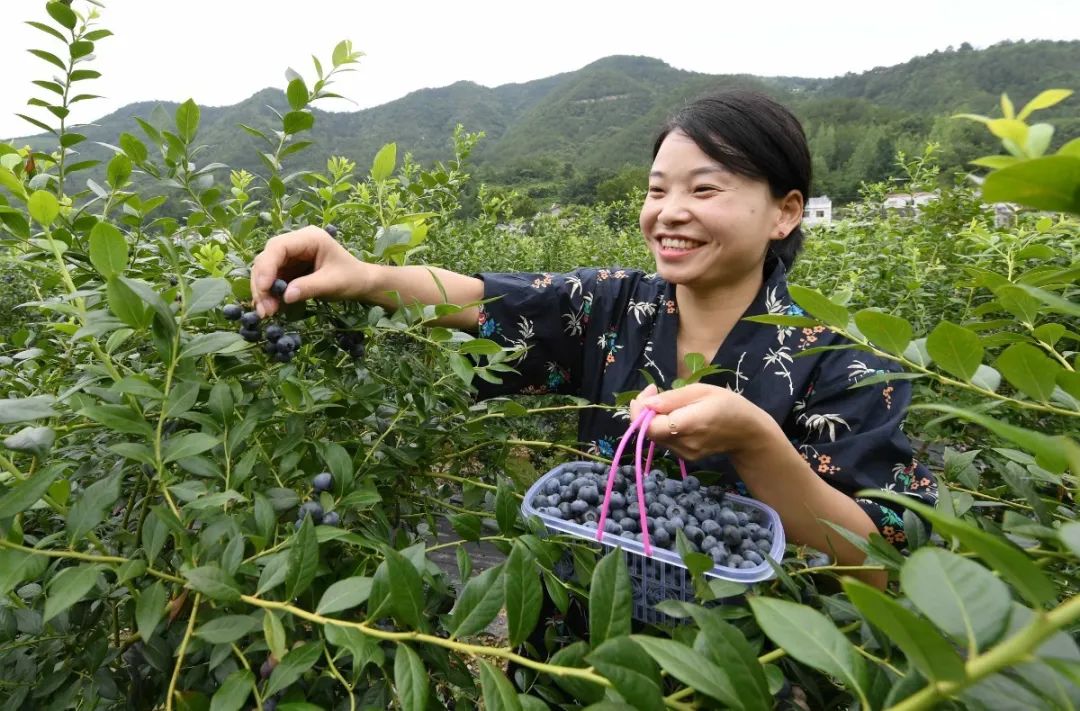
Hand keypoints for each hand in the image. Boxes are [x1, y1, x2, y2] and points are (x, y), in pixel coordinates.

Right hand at [250, 226, 367, 316]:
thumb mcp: (333, 283)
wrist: (361, 283)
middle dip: (262, 284)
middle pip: (267, 258)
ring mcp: (291, 256)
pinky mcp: (289, 269)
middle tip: (264, 309)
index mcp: (309, 238)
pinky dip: (269, 295)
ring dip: (263, 292)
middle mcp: (296, 243)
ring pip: (266, 271)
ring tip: (266, 312)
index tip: (264, 288)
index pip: (279, 246)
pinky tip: (270, 309)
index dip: (267, 266)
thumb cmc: (351, 278)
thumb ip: (309, 287)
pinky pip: (273, 280)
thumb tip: (285, 296)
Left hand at [629, 383, 770, 460]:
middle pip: (649, 432)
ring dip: (653, 419)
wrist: (749, 433)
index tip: (650, 390)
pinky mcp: (686, 457)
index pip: (650, 426)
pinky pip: (666, 441)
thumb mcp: (702, 391)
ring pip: (656, 437)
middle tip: (654, 392)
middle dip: (644, 412)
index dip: (640, 410)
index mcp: (688, 425)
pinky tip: (676, 416)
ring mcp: (684, 454)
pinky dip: (663, 427)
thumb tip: (647, 404)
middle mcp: (684, 444)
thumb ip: (672, 398)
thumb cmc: (728, 404)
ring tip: (668, 402)